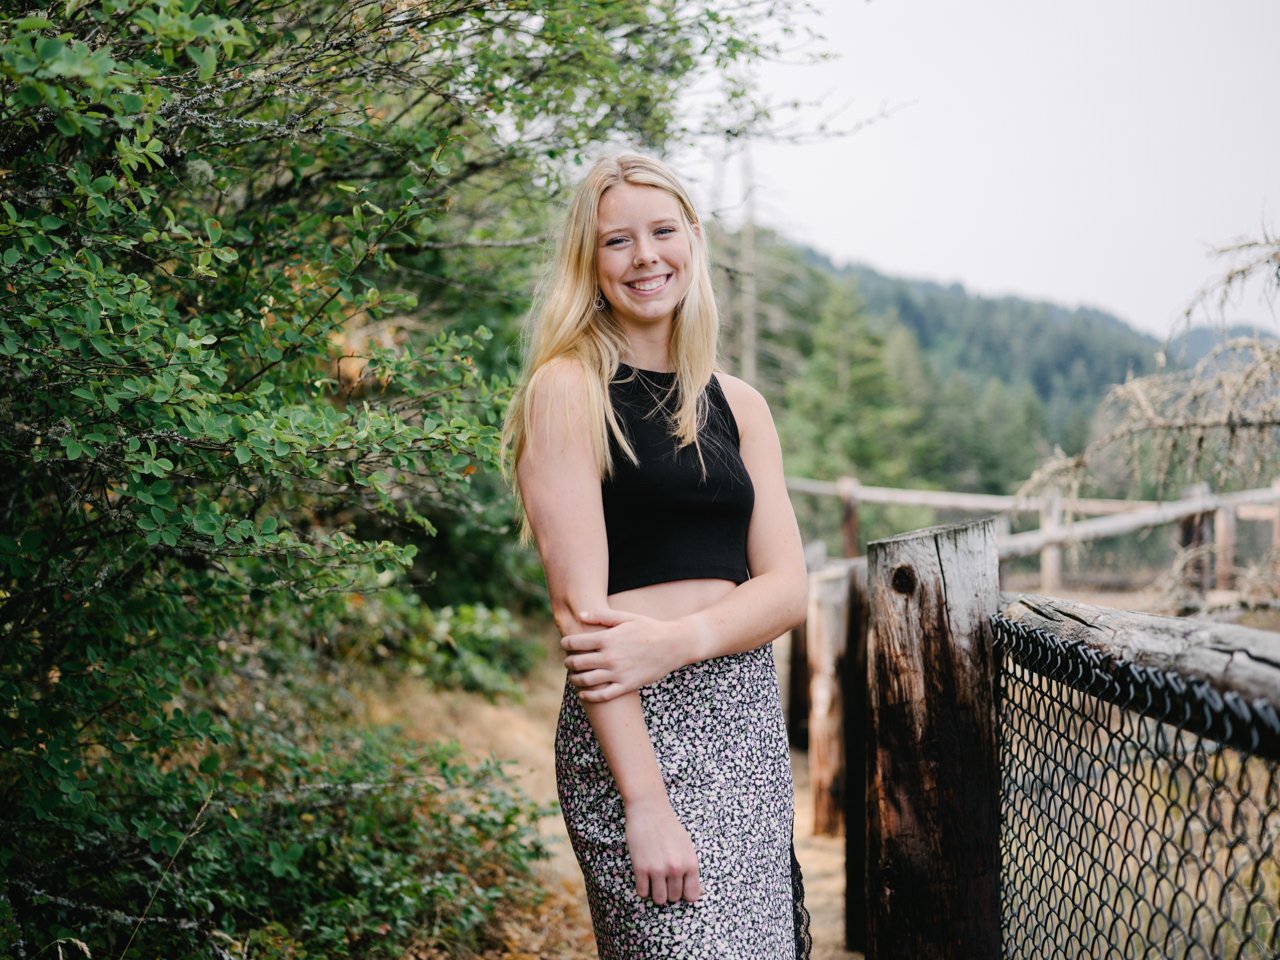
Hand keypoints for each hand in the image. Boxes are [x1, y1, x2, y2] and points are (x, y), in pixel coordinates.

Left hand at [562, 609, 682, 700]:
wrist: (673, 645)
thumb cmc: (649, 628)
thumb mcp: (626, 617)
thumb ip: (601, 615)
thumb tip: (580, 615)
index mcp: (607, 638)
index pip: (574, 642)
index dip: (565, 643)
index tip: (565, 644)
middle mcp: (609, 657)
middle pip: (576, 662)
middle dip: (568, 662)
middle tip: (569, 661)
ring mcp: (617, 673)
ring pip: (585, 680)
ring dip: (575, 679)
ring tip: (574, 676)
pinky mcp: (626, 686)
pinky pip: (602, 695)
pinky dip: (588, 696)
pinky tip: (583, 693)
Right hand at [624, 795, 703, 905]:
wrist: (649, 809)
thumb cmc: (670, 828)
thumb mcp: (687, 847)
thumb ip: (692, 871)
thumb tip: (699, 893)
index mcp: (690, 863)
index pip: (692, 896)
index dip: (684, 893)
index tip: (678, 886)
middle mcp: (676, 869)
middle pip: (674, 899)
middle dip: (669, 891)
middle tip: (664, 877)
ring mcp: (657, 869)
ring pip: (659, 899)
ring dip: (656, 892)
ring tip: (654, 879)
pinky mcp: (640, 868)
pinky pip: (642, 892)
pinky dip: (643, 888)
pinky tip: (644, 876)